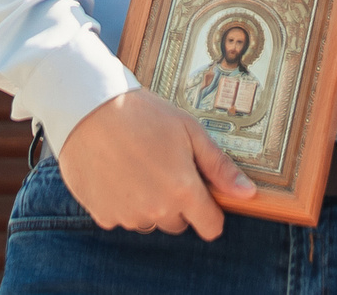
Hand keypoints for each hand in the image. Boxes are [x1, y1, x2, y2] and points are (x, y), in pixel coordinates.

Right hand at [55, 88, 255, 237]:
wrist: (89, 108)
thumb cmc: (143, 114)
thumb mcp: (189, 131)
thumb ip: (219, 167)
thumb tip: (248, 193)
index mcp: (183, 191)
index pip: (210, 227)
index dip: (211, 212)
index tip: (203, 195)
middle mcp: (156, 211)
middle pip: (178, 223)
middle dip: (177, 202)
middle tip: (164, 166)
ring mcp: (127, 216)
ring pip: (149, 220)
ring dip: (148, 203)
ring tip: (137, 165)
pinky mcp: (103, 215)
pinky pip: (121, 217)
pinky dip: (122, 202)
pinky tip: (116, 172)